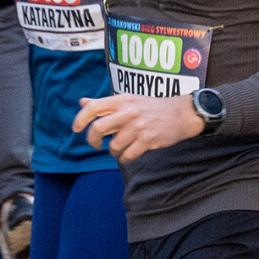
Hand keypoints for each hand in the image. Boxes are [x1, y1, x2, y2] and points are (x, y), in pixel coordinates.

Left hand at [72, 94, 204, 163]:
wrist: (182, 114)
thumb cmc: (152, 107)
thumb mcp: (130, 100)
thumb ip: (105, 103)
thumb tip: (82, 102)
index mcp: (122, 100)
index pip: (93, 108)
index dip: (80, 119)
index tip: (76, 129)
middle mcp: (129, 112)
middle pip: (98, 128)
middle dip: (92, 140)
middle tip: (95, 144)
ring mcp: (139, 127)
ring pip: (113, 146)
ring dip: (113, 151)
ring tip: (119, 148)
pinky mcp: (148, 140)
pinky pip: (127, 155)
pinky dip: (124, 158)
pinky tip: (128, 154)